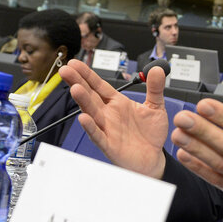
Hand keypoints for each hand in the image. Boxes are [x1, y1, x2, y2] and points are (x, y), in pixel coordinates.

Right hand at [59, 59, 168, 177]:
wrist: (153, 158)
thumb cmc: (150, 134)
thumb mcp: (156, 106)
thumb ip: (155, 88)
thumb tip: (156, 69)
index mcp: (117, 103)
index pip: (100, 85)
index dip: (87, 74)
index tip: (75, 63)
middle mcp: (109, 115)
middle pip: (91, 96)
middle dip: (78, 82)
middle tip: (66, 70)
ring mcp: (107, 129)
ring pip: (92, 113)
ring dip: (83, 101)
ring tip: (75, 88)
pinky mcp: (109, 145)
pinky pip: (98, 135)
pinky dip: (90, 127)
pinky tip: (84, 118)